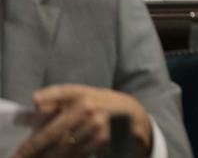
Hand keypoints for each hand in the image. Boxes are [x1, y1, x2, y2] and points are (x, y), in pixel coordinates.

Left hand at [14, 84, 152, 157]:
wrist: (134, 118)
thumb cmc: (105, 105)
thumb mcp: (89, 95)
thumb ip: (65, 99)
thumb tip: (35, 107)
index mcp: (84, 93)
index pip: (63, 91)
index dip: (48, 96)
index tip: (35, 102)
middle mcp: (90, 107)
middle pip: (54, 129)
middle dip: (33, 145)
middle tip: (19, 155)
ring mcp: (96, 125)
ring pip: (63, 146)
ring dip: (46, 156)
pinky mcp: (101, 140)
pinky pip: (77, 153)